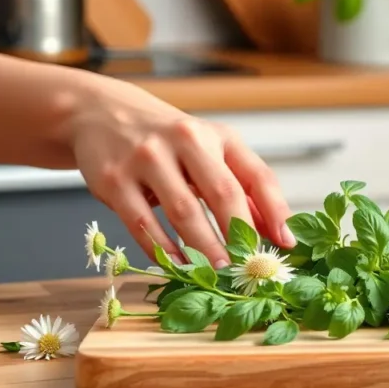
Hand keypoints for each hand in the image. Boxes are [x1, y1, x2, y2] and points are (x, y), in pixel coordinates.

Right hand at [68, 79, 294, 267]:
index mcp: (218, 136)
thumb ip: (243, 188)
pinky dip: (162, 248)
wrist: (102, 113)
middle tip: (249, 267)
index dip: (275, 210)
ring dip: (204, 248)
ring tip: (218, 273)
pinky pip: (143, 222)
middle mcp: (186, 140)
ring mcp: (147, 158)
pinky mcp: (114, 179)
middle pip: (223, 193)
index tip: (286, 242)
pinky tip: (176, 264)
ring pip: (184, 211)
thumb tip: (276, 232)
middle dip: (239, 235)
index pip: (256, 174)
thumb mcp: (210, 152)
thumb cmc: (169, 140)